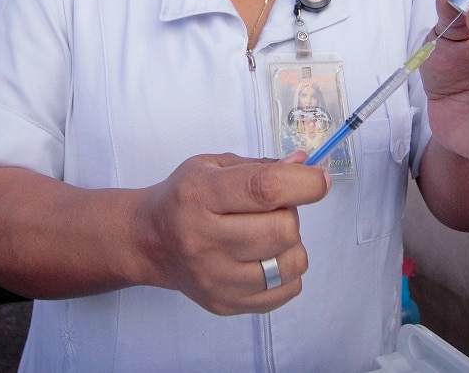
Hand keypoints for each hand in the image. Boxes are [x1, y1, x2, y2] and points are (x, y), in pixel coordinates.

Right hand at [141, 151, 329, 314]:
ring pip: (290, 263)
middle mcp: (204, 239)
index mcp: (200, 195)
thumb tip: (306, 166)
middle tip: (271, 210)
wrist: (149, 240)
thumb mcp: (212, 166)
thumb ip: (261, 166)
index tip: (318, 181)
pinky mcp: (225, 303)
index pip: (265, 189)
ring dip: (290, 245)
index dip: (303, 184)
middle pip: (283, 229)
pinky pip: (287, 291)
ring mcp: (214, 277)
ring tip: (266, 235)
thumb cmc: (184, 198)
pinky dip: (286, 272)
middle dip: (289, 213)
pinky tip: (263, 258)